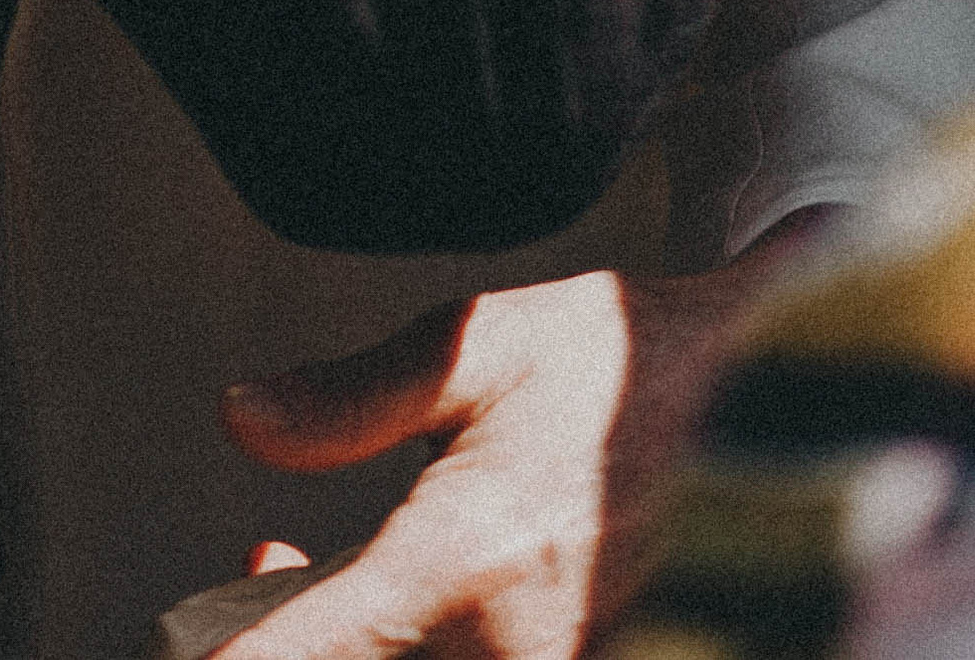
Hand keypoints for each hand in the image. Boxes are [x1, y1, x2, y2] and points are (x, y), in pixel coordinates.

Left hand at [209, 259, 777, 659]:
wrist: (768, 396)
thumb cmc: (617, 364)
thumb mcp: (477, 346)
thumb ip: (352, 397)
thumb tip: (238, 417)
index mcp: (462, 568)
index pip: (303, 655)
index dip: (230, 649)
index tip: (205, 620)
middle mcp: (513, 653)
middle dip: (296, 640)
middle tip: (275, 563)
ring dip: (369, 645)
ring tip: (338, 575)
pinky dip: (430, 648)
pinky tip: (426, 603)